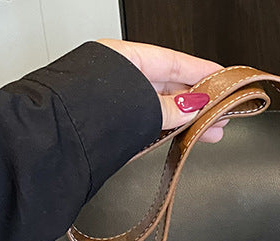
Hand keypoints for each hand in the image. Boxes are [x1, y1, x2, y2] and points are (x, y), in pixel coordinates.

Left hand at [96, 40, 227, 141]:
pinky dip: (168, 131)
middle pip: (168, 85)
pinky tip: (184, 137)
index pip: (172, 61)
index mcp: (122, 58)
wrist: (56, 143)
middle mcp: (119, 78)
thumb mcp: (142, 107)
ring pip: (160, 108)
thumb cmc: (86, 114)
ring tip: (209, 131)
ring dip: (187, 120)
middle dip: (197, 101)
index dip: (201, 71)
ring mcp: (116, 105)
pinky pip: (148, 126)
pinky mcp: (113, 130)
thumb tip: (194, 106)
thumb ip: (171, 108)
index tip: (222, 79)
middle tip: (221, 112)